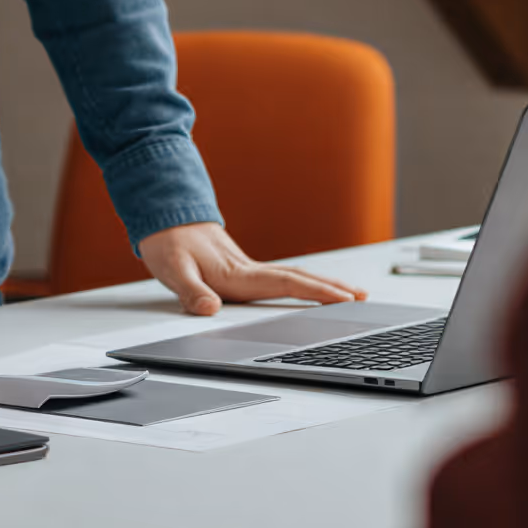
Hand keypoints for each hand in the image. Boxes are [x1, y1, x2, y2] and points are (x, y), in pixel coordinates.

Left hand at [137, 222, 367, 316]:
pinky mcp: (242, 270)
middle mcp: (249, 271)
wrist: (164, 218)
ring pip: (293, 278)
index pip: (286, 283)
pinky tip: (309, 291)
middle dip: (332, 289)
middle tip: (363, 298)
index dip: (316, 292)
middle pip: (299, 279)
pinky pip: (280, 279)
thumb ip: (190, 290)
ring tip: (351, 295)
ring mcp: (248, 269)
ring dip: (322, 285)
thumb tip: (209, 308)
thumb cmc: (169, 242)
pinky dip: (301, 284)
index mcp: (239, 274)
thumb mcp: (172, 269)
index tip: (344, 299)